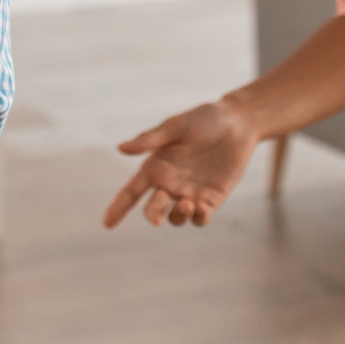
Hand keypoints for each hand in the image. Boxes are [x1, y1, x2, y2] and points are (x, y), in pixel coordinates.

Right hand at [103, 100, 261, 228]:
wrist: (238, 122)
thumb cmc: (203, 120)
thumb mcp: (175, 127)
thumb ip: (150, 140)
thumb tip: (120, 148)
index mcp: (156, 166)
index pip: (132, 191)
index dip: (118, 207)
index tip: (107, 224)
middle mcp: (170, 183)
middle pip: (153, 208)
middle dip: (152, 215)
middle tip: (156, 220)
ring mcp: (190, 193)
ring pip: (176, 217)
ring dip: (178, 216)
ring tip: (188, 204)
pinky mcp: (212, 199)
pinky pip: (201, 218)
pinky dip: (199, 218)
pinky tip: (201, 209)